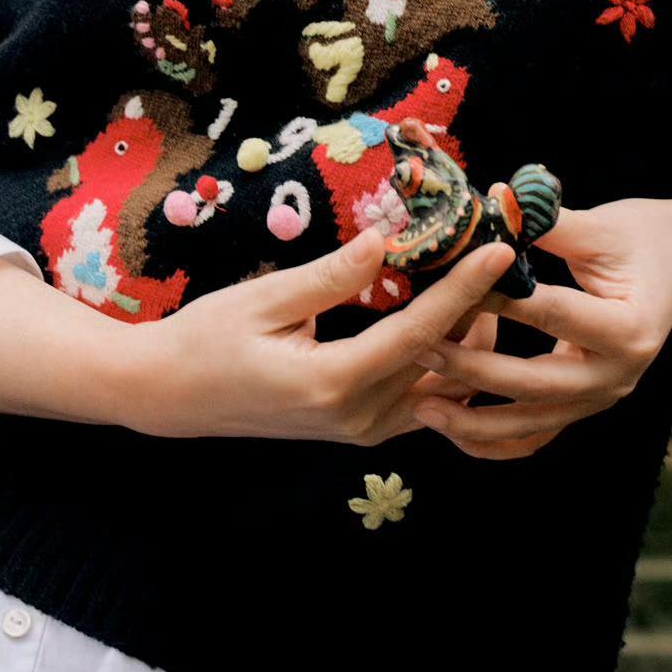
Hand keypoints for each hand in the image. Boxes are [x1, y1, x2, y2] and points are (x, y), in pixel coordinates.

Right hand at [123, 225, 517, 447]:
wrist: (170, 395)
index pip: (419, 333)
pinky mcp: (360, 430)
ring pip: (442, 389)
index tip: (499, 250)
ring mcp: (360, 431)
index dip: (464, 289)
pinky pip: (423, 401)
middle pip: (443, 363)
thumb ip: (331, 276)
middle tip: (501, 256)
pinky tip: (454, 322)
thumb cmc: (207, 339)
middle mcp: (356, 417)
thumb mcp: (264, 299)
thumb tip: (385, 240)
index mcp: (333, 384)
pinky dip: (446, 363)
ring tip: (485, 283)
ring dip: (468, 338)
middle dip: (479, 308)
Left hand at [403, 198, 671, 461]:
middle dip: (474, 368)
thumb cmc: (644, 238)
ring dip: (474, 419)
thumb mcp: (601, 225)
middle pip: (537, 382)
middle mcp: (620, 375)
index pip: (554, 316)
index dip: (500, 303)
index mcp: (629, 327)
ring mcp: (603, 399)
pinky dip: (495, 441)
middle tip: (421, 346)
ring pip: (532, 423)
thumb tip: (490, 203)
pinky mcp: (585, 407)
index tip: (450, 289)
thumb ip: (546, 223)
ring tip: (422, 404)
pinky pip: (536, 436)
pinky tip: (452, 431)